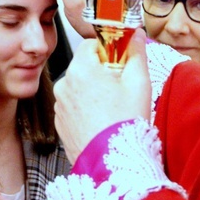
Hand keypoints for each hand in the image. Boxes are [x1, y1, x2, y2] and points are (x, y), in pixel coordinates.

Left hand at [54, 29, 150, 163]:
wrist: (113, 164)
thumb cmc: (125, 124)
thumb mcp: (139, 83)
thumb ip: (137, 53)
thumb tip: (137, 35)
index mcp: (81, 69)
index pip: (90, 44)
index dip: (109, 50)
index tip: (120, 62)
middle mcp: (64, 84)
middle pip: (84, 65)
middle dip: (102, 71)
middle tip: (120, 88)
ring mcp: (60, 105)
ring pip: (78, 86)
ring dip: (92, 90)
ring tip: (112, 108)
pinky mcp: (60, 122)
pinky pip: (73, 105)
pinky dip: (85, 108)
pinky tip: (101, 120)